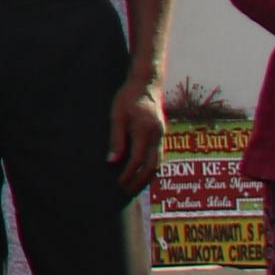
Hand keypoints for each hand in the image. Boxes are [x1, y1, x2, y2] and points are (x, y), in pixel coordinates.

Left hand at [106, 73, 165, 194]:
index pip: (137, 159)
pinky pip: (159, 155)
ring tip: (134, 187)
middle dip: (140, 181)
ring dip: (147, 177)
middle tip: (126, 191)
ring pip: (158, 162)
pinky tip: (143, 173)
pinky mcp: (162, 134)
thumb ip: (116, 139)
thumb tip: (112, 161)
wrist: (146, 83)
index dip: (129, 174)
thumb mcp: (116, 116)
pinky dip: (152, 167)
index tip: (119, 183)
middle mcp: (157, 135)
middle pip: (151, 166)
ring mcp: (162, 135)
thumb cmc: (128, 97)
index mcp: (144, 130)